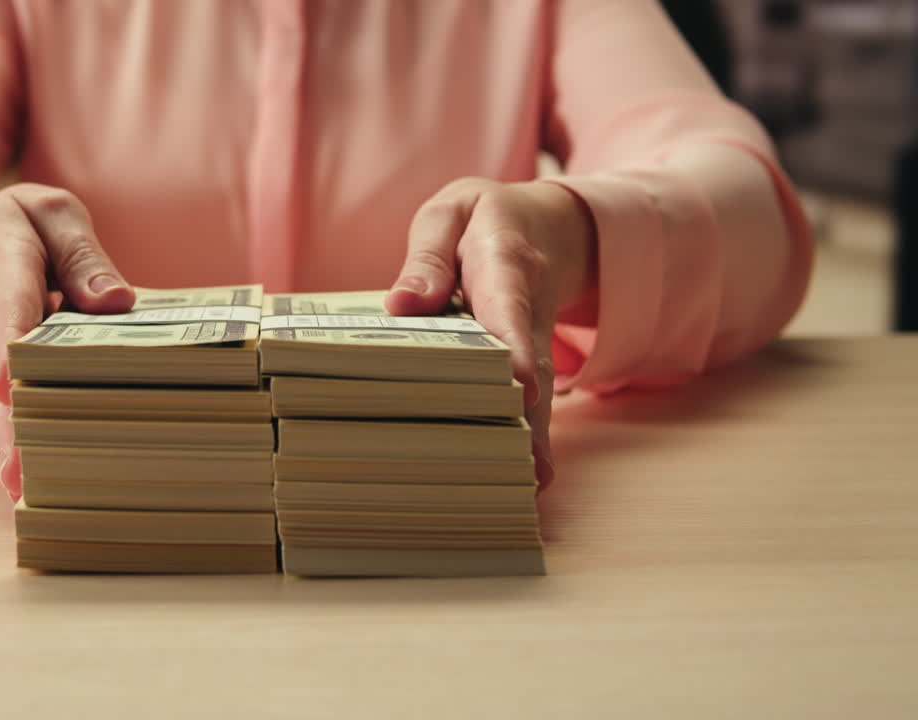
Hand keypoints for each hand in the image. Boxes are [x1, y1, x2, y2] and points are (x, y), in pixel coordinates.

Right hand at [0, 183, 134, 498]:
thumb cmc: (15, 232)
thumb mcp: (49, 216)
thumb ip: (82, 255)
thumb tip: (118, 301)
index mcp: (2, 272)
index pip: (5, 312)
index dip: (6, 350)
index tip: (9, 386)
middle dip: (10, 424)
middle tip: (18, 473)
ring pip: (0, 407)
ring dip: (12, 448)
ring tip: (24, 493)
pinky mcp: (2, 381)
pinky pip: (12, 413)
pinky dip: (19, 448)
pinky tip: (33, 491)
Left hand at [387, 179, 594, 488]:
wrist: (543, 224)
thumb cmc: (481, 222)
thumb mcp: (452, 213)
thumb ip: (427, 254)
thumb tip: (403, 304)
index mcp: (504, 262)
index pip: (508, 303)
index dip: (513, 341)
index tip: (520, 381)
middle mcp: (528, 306)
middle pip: (529, 359)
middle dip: (529, 409)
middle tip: (529, 461)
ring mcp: (535, 337)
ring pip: (538, 388)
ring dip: (535, 434)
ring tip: (533, 481)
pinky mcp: (531, 360)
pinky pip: (533, 397)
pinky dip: (532, 434)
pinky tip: (530, 476)